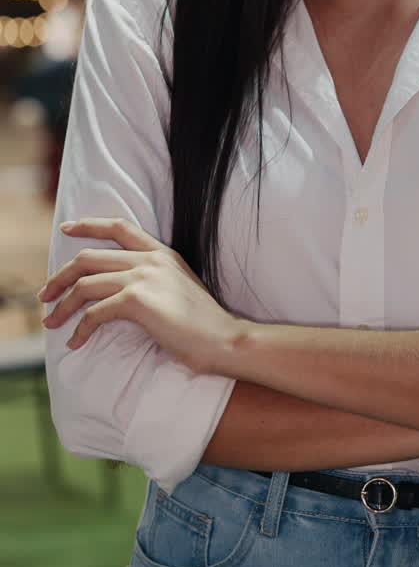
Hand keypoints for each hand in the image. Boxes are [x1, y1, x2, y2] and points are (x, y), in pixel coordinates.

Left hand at [38, 217, 243, 373]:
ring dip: (62, 305)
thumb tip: (123, 291)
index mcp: (161, 253)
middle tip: (45, 294)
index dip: (88, 225)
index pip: (119, 226)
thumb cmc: (204, 323)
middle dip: (59, 276)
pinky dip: (79, 329)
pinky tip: (76, 342)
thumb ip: (154, 279)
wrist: (224, 338)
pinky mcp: (137, 301)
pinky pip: (94, 313)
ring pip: (84, 284)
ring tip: (51, 322)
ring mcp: (143, 277)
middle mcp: (149, 260)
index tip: (67, 229)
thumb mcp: (179, 287)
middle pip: (88, 257)